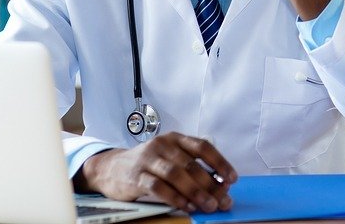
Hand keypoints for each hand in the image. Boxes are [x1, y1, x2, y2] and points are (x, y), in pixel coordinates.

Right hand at [75, 132, 236, 212]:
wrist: (112, 168)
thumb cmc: (149, 165)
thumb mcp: (169, 157)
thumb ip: (191, 166)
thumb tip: (219, 185)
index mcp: (175, 139)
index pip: (202, 147)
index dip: (220, 162)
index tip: (232, 178)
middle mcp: (163, 145)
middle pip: (191, 164)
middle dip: (211, 184)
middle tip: (223, 200)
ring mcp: (148, 159)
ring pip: (176, 175)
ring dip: (196, 192)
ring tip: (209, 205)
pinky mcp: (136, 176)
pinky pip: (159, 187)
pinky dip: (175, 198)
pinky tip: (187, 206)